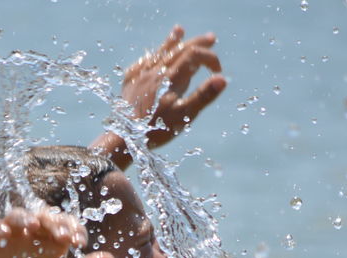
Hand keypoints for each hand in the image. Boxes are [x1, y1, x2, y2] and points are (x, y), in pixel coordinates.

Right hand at [0, 208, 114, 257]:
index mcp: (55, 243)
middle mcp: (34, 235)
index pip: (68, 226)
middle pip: (45, 216)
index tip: (79, 242)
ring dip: (26, 217)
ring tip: (32, 227)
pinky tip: (5, 234)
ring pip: (18, 215)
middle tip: (62, 235)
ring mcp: (11, 235)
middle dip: (54, 221)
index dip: (75, 229)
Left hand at [121, 26, 225, 148]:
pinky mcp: (129, 83)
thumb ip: (203, 96)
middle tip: (211, 38)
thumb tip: (222, 79)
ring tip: (179, 31)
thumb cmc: (155, 129)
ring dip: (172, 41)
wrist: (124, 138)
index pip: (193, 55)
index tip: (218, 71)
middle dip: (196, 43)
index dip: (209, 58)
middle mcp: (155, 72)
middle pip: (178, 49)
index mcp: (170, 78)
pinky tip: (152, 54)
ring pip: (159, 52)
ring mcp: (141, 75)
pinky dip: (152, 55)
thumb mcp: (184, 115)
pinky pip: (142, 62)